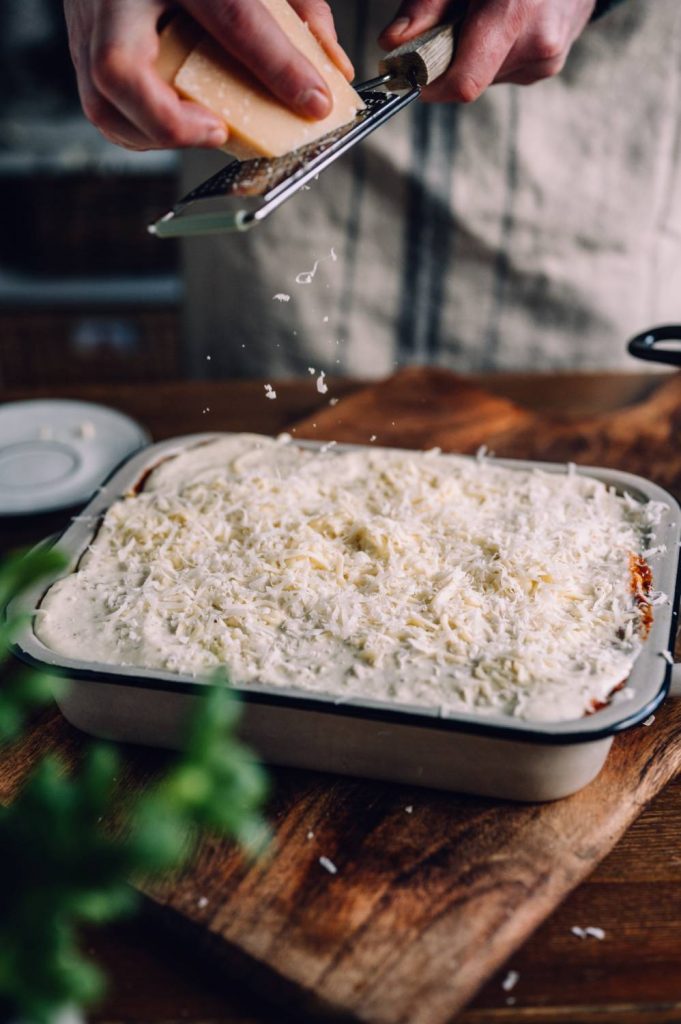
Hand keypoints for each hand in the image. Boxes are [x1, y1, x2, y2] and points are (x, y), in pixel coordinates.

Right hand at [64, 0, 353, 150]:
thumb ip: (298, 10)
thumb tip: (331, 66)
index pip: (231, 15)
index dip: (276, 64)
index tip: (313, 101)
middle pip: (119, 70)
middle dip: (171, 121)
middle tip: (220, 131)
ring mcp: (89, 24)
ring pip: (103, 100)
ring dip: (155, 134)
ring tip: (205, 131)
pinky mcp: (83, 49)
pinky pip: (103, 106)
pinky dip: (141, 128)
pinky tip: (180, 125)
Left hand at [379, 0, 594, 101]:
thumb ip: (427, 6)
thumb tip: (392, 43)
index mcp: (513, 11)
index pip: (464, 82)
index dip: (432, 86)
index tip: (414, 75)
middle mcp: (537, 41)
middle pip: (470, 79)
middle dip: (453, 58)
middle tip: (454, 24)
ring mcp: (547, 58)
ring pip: (486, 77)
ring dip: (474, 55)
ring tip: (486, 17)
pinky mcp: (550, 65)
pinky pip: (505, 71)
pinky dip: (494, 53)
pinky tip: (505, 25)